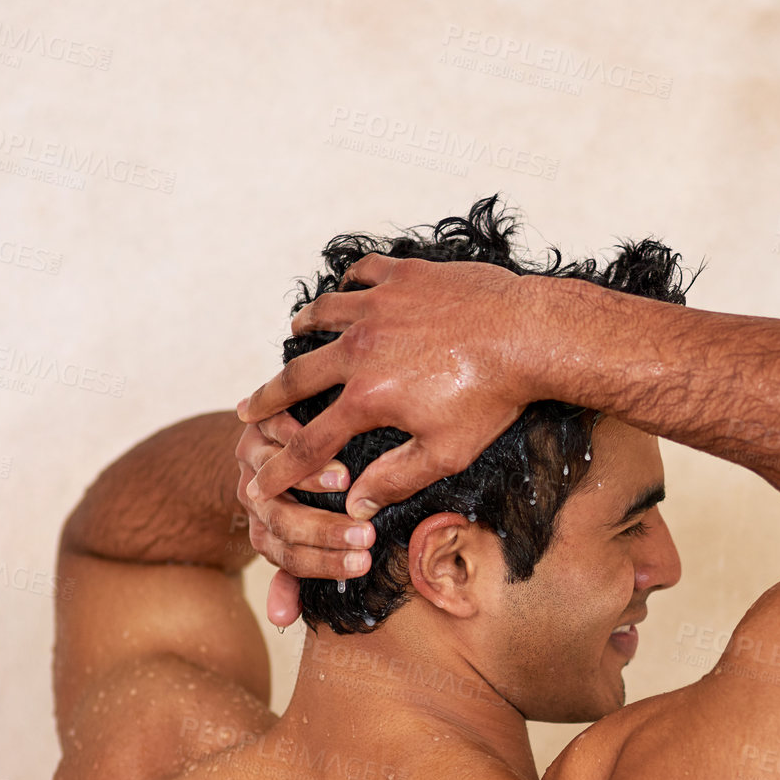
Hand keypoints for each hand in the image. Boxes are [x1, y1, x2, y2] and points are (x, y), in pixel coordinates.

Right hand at [235, 253, 541, 522]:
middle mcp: (360, 348)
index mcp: (367, 397)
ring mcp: (379, 305)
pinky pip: (362, 274)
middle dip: (268, 396)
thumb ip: (396, 478)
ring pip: (324, 314)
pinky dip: (349, 284)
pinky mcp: (404, 276)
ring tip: (294, 335)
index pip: (311, 442)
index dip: (282, 469)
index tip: (259, 484)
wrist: (531, 335)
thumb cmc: (495, 398)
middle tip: (248, 407)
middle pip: (298, 375)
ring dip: (304, 328)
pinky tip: (349, 290)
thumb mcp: (447, 452)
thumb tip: (355, 505)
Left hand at [236, 412, 374, 626]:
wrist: (269, 443)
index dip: (325, 563)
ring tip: (345, 481)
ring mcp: (253, 460)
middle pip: (282, 521)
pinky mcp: (258, 423)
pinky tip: (330, 438)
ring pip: (272, 472)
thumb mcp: (299, 536)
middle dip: (324, 530)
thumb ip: (296, 575)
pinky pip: (271, 429)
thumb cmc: (301, 496)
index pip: (290, 557)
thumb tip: (281, 620)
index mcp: (266, 531)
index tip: (365, 563)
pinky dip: (296, 436)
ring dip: (308, 478)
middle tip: (366, 533)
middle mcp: (255, 498)